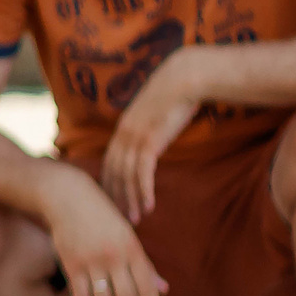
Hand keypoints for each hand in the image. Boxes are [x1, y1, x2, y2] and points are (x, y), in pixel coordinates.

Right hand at [41, 168, 166, 295]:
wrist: (68, 196)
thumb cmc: (103, 217)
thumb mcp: (128, 237)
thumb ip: (145, 265)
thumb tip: (164, 290)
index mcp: (133, 250)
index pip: (147, 288)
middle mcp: (115, 257)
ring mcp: (92, 260)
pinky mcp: (71, 262)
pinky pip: (79, 294)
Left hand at [101, 51, 203, 221]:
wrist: (186, 77)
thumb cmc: (177, 93)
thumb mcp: (157, 111)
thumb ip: (151, 126)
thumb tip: (155, 138)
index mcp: (123, 127)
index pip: (110, 161)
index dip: (110, 183)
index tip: (113, 201)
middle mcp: (123, 134)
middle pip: (113, 172)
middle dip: (116, 197)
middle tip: (120, 219)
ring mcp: (135, 137)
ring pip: (126, 177)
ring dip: (130, 200)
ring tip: (136, 219)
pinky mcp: (149, 140)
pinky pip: (142, 173)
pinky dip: (143, 191)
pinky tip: (149, 206)